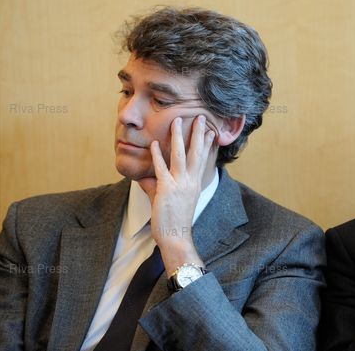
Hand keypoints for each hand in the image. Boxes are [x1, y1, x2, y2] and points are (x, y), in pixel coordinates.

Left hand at [141, 115, 215, 275]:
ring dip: (178, 137)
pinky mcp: (166, 189)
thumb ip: (158, 185)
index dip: (207, 144)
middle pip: (196, 152)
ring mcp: (179, 184)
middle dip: (197, 133)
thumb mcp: (172, 200)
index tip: (211, 130)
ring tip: (177, 121)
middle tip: (199, 117)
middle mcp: (190, 181)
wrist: (176, 236)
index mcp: (195, 183)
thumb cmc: (175, 220)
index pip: (203, 159)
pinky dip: (156, 155)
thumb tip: (144, 178)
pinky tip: (153, 144)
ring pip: (180, 155)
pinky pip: (161, 169)